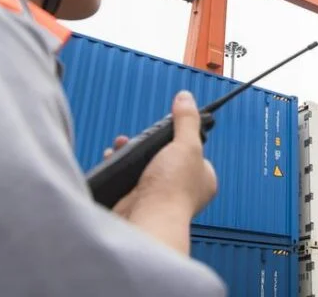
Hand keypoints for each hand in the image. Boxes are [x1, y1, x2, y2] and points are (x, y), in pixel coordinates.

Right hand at [102, 91, 217, 252]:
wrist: (147, 219)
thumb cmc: (173, 191)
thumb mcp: (186, 145)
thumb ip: (186, 120)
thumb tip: (186, 98)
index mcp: (202, 178)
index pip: (195, 152)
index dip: (181, 138)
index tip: (170, 127)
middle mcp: (182, 189)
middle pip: (165, 157)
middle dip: (149, 145)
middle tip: (143, 138)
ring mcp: (158, 196)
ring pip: (144, 166)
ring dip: (131, 153)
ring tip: (124, 144)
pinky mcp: (136, 201)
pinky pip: (127, 178)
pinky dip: (119, 167)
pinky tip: (115, 158)